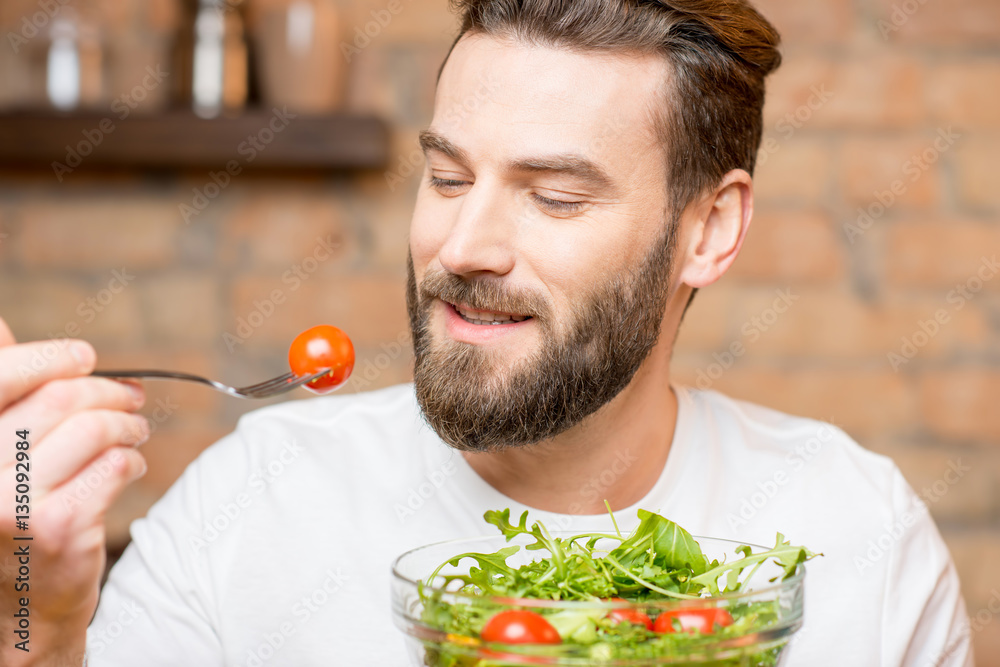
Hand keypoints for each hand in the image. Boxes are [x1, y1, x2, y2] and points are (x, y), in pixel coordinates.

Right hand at [0, 317, 148, 665]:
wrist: (18, 605)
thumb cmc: (9, 514)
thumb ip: (2, 395)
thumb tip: (0, 327)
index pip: (4, 373)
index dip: (52, 357)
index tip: (84, 357)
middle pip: (62, 397)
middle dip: (109, 391)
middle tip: (133, 398)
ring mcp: (13, 501)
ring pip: (96, 429)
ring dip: (130, 425)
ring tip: (136, 432)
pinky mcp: (57, 527)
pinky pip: (116, 465)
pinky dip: (133, 460)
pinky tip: (129, 468)